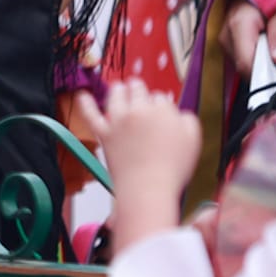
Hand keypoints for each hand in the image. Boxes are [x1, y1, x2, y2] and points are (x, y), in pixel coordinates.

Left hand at [82, 78, 200, 198]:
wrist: (148, 188)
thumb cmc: (172, 169)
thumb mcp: (193, 141)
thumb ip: (187, 120)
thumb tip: (178, 112)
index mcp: (163, 110)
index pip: (160, 98)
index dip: (160, 106)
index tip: (160, 115)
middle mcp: (139, 110)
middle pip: (138, 90)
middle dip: (139, 90)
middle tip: (139, 94)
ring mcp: (119, 121)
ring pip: (117, 94)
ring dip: (119, 89)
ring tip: (120, 88)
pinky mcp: (104, 133)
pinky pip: (91, 114)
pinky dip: (86, 104)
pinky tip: (82, 95)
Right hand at [221, 0, 275, 82]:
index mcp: (239, 24)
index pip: (247, 64)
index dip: (269, 75)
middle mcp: (226, 32)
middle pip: (246, 68)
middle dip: (273, 72)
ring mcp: (224, 36)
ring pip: (246, 65)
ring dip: (269, 66)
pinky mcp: (228, 39)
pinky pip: (244, 58)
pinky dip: (262, 60)